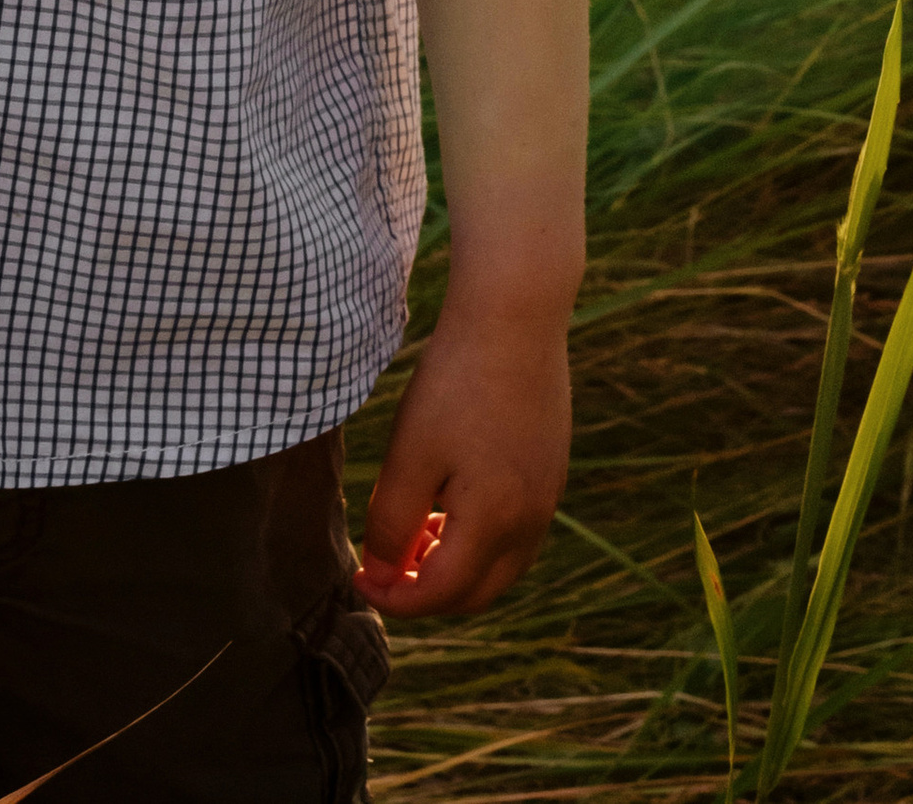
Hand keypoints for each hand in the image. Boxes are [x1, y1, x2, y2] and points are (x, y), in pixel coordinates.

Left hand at [355, 301, 571, 619]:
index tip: (360, 579)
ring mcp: (549, 494)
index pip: (442, 593)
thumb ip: (392, 523)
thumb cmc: (456, 382)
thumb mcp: (410, 454)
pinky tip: (450, 501)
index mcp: (496, 522)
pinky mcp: (552, 468)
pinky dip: (481, 537)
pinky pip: (517, 530)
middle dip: (428, 592)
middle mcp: (533, 520)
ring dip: (457, 566)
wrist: (515, 315)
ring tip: (415, 532)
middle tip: (386, 567)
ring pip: (502, 564)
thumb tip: (381, 574)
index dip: (396, 598)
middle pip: (478, 592)